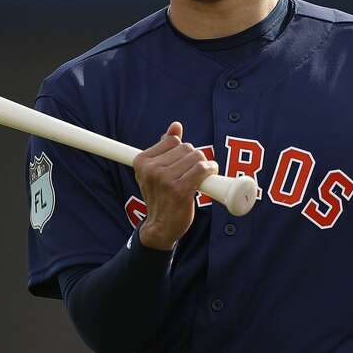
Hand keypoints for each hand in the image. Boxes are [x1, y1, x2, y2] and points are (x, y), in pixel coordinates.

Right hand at [133, 122, 218, 250]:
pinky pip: (202, 169)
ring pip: (196, 157)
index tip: (183, 163)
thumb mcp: (156, 170)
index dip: (182, 151)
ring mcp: (165, 179)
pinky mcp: (179, 190)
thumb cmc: (161, 197)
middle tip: (193, 172)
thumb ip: (165, 147)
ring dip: (204, 165)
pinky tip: (209, 175)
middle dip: (194, 158)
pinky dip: (210, 170)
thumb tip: (176, 126)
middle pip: (186, 148)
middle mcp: (151, 169)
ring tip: (201, 176)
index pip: (172, 141)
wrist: (160, 227)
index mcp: (142, 161)